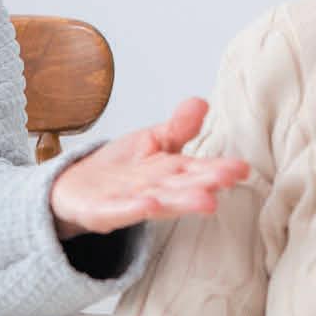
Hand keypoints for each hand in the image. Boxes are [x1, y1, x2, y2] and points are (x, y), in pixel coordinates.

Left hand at [49, 98, 249, 238]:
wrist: (75, 187)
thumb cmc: (120, 168)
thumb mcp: (151, 141)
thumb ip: (178, 127)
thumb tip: (202, 102)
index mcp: (169, 173)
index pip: (197, 170)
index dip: (218, 169)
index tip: (241, 168)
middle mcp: (155, 191)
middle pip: (182, 187)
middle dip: (204, 185)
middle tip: (227, 180)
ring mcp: (129, 203)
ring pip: (159, 202)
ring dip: (180, 203)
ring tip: (204, 201)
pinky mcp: (100, 213)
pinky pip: (118, 212)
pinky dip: (133, 209)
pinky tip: (149, 205)